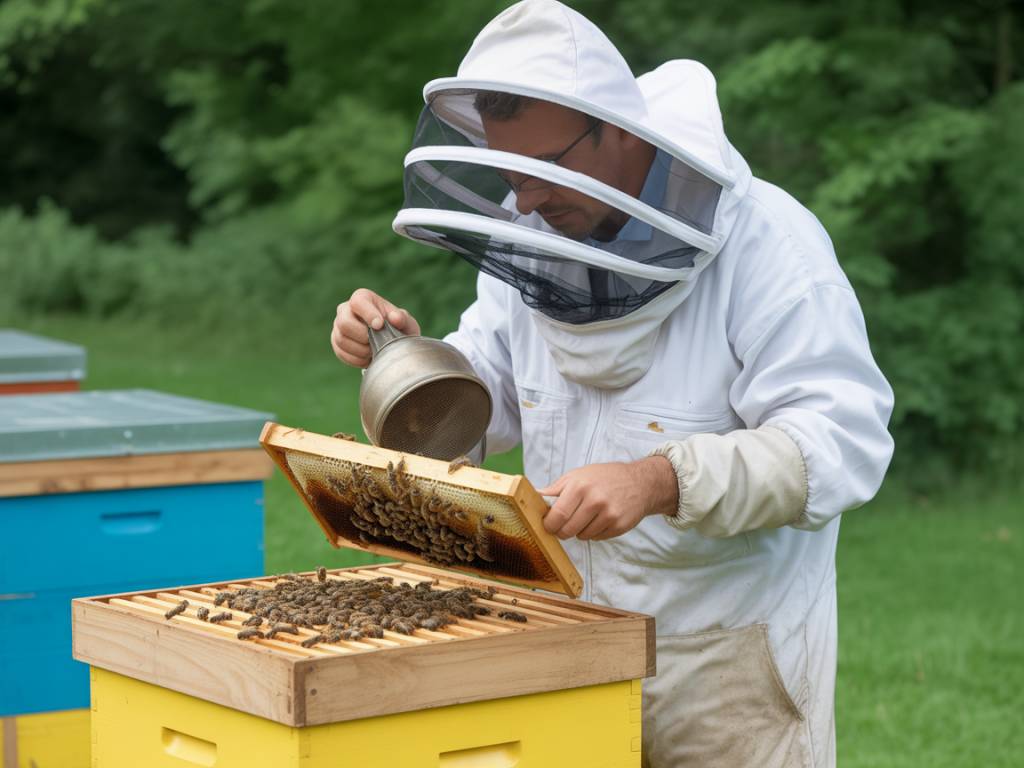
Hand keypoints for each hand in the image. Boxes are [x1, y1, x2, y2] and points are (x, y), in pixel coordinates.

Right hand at [331, 288, 420, 367]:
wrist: (391, 344)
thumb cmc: (398, 328)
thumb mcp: (406, 323)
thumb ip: (402, 318)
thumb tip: (395, 318)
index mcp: (363, 299)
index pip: (358, 302)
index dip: (368, 314)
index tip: (380, 326)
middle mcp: (346, 310)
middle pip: (344, 322)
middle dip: (362, 336)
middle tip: (375, 342)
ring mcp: (338, 327)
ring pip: (341, 340)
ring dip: (361, 350)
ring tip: (374, 351)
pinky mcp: (336, 343)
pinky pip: (341, 353)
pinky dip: (356, 359)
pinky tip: (367, 358)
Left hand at [537, 456, 678, 540]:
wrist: (640, 483)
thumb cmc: (605, 477)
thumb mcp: (578, 475)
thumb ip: (556, 488)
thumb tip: (533, 496)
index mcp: (580, 486)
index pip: (557, 515)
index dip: (549, 525)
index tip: (548, 525)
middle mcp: (595, 500)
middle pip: (567, 530)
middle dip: (562, 531)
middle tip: (564, 525)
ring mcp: (609, 514)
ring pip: (582, 536)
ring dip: (579, 531)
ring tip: (587, 516)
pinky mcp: (619, 526)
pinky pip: (597, 538)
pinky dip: (594, 532)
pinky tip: (600, 519)